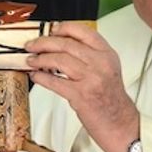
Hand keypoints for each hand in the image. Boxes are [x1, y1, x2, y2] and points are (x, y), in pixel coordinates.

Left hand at [25, 22, 139, 151]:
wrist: (120, 124)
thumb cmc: (111, 98)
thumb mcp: (107, 69)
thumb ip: (89, 54)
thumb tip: (60, 44)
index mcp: (107, 54)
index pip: (82, 31)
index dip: (62, 28)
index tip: (50, 30)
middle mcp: (100, 63)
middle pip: (66, 44)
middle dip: (44, 43)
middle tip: (32, 45)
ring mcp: (91, 79)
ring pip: (59, 60)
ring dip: (40, 59)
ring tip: (31, 61)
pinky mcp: (81, 95)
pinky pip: (55, 82)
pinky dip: (41, 78)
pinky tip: (35, 76)